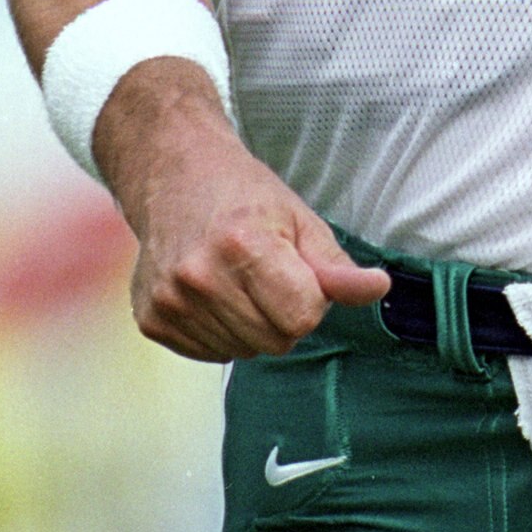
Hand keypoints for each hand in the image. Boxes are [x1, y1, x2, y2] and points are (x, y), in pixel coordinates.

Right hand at [94, 59, 389, 360]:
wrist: (173, 176)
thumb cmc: (244, 196)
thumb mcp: (300, 220)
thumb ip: (336, 267)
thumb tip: (379, 288)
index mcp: (243, 245)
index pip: (303, 318)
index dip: (310, 298)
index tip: (296, 271)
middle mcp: (199, 277)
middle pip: (275, 341)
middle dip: (283, 315)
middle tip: (267, 275)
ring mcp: (170, 301)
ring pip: (243, 352)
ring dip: (251, 325)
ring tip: (236, 281)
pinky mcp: (152, 320)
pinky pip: (210, 354)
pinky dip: (221, 332)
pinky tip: (212, 293)